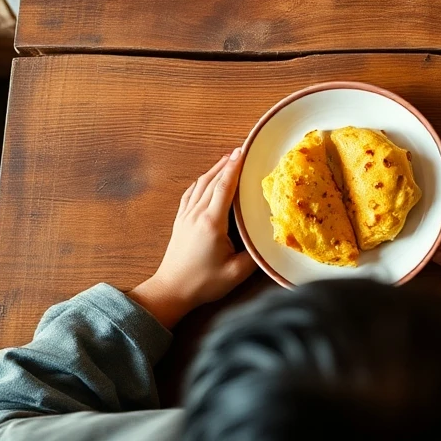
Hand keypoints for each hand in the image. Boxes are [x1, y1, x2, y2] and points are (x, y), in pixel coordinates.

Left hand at [128, 149, 256, 328]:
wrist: (171, 290)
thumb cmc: (203, 283)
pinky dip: (201, 182)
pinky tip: (207, 179)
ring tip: (228, 159)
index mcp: (212, 222)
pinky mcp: (180, 221)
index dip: (234, 168)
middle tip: (242, 150)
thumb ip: (254, 255)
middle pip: (212, 180)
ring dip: (215, 170)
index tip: (243, 151)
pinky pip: (191, 193)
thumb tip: (269, 240)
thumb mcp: (236, 273)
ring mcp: (186, 216)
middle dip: (227, 163)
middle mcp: (197, 214)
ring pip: (200, 184)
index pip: (224, 187)